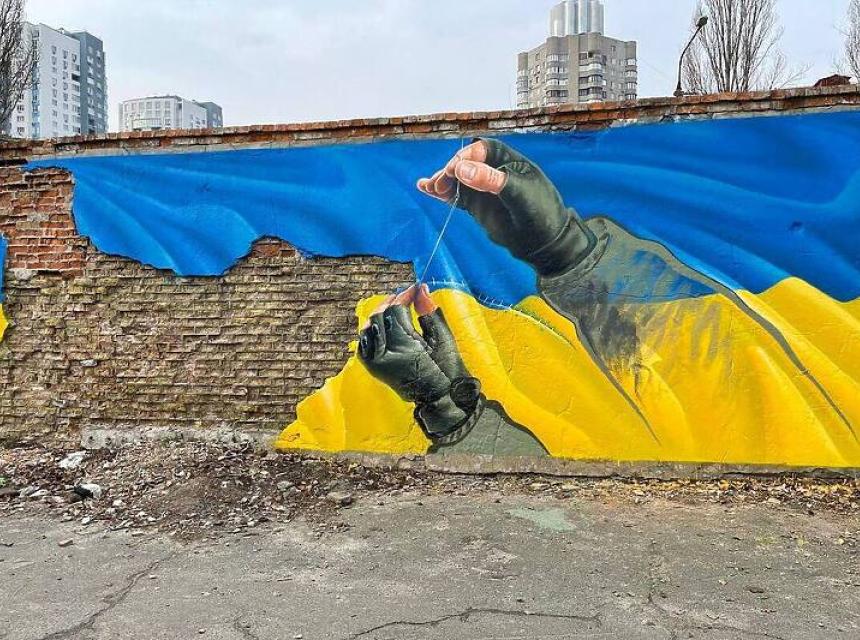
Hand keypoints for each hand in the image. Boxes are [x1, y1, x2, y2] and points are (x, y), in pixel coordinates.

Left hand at [357, 285, 480, 436]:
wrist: (439, 398)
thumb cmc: (447, 369)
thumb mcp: (443, 339)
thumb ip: (430, 312)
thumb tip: (420, 288)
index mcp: (403, 347)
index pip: (397, 311)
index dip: (405, 295)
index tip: (415, 287)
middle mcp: (384, 355)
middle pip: (380, 316)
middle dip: (392, 302)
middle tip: (406, 295)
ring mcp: (374, 362)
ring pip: (369, 327)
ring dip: (381, 314)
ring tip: (395, 307)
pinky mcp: (372, 368)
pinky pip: (365, 341)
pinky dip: (372, 330)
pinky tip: (384, 325)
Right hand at [417, 139, 595, 276]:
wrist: (544, 242)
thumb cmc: (540, 213)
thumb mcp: (519, 194)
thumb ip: (491, 180)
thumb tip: (462, 169)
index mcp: (508, 161)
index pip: (482, 149)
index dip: (466, 156)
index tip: (455, 169)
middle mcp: (493, 172)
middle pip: (464, 163)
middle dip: (450, 171)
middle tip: (440, 184)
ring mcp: (483, 190)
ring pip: (457, 180)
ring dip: (442, 182)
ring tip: (431, 188)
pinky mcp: (476, 206)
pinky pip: (455, 196)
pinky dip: (441, 193)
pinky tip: (424, 188)